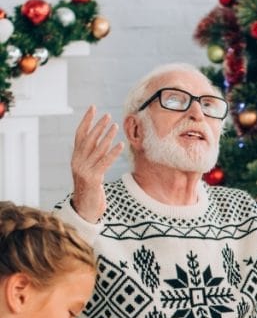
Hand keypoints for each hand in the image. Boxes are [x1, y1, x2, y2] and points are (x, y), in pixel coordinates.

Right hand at [70, 106, 123, 222]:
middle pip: (88, 139)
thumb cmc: (90, 189)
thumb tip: (100, 142)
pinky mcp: (93, 178)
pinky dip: (112, 153)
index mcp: (76, 158)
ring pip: (97, 149)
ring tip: (115, 126)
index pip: (79, 135)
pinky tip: (120, 145)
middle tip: (108, 115)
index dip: (86, 120)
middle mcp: (78, 162)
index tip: (93, 108)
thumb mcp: (90, 171)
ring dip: (107, 136)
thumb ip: (92, 157)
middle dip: (98, 126)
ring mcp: (84, 170)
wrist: (85, 209)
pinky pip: (104, 162)